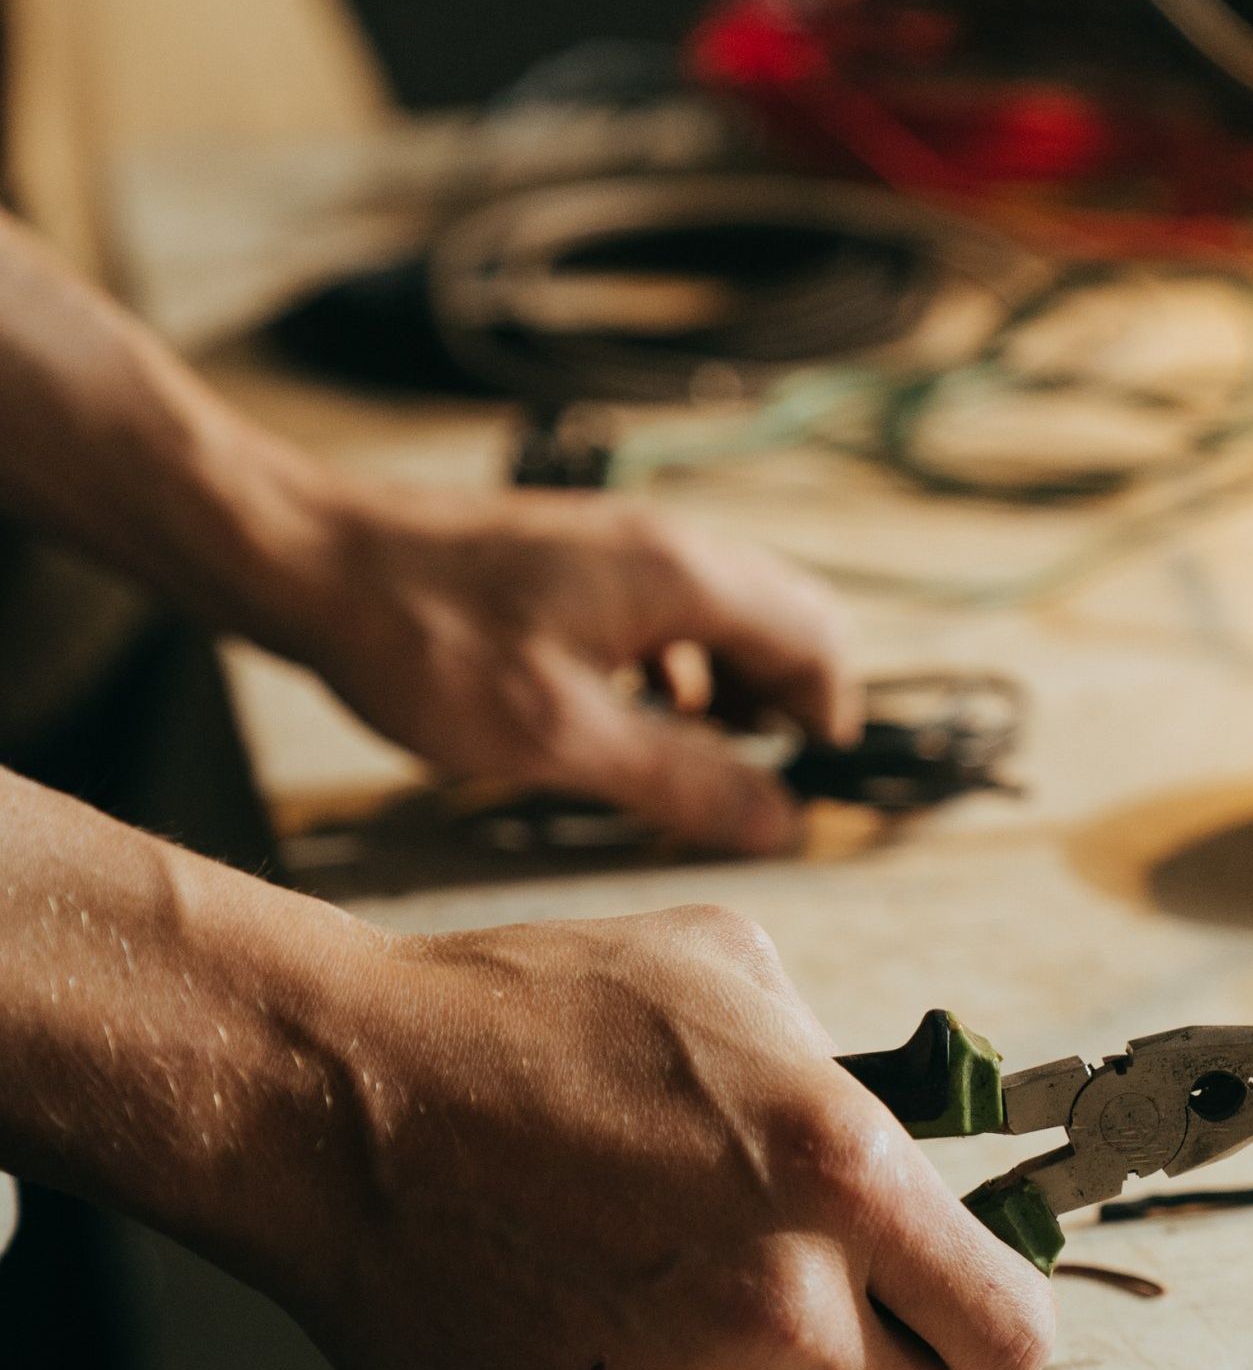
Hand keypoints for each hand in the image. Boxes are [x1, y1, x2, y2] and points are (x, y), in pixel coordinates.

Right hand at [278, 904, 1055, 1369]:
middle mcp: (780, 1299)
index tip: (967, 1307)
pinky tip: (615, 1324)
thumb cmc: (530, 1017)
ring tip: (713, 1306)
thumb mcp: (724, 972)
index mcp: (840, 1171)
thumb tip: (897, 1133)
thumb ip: (842, 1062)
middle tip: (849, 1316)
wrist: (342, 1102)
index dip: (994, 1322)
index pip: (1007, 1332)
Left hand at [288, 483, 858, 854]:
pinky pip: (675, 610)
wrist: (311, 559)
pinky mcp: (583, 557)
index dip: (825, 723)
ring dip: (738, 687)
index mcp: (684, 578)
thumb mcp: (563, 739)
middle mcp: (670, 544)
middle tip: (749, 777)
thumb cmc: (426, 645)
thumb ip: (684, 783)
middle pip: (788, 619)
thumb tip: (782, 825)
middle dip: (788, 703)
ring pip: (733, 615)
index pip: (818, 642)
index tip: (798, 788)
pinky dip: (685, 666)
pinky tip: (636, 713)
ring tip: (693, 756)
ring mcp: (624, 543)